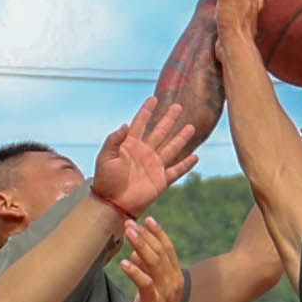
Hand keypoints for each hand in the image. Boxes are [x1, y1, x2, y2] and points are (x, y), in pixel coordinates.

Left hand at [92, 97, 205, 217]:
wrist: (112, 203)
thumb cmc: (106, 181)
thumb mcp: (105, 158)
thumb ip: (114, 140)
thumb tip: (125, 124)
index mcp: (130, 146)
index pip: (140, 124)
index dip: (146, 111)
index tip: (153, 98)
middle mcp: (145, 153)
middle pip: (160, 132)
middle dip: (169, 119)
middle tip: (178, 106)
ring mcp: (154, 166)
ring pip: (171, 148)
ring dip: (181, 138)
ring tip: (191, 127)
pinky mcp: (161, 181)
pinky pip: (176, 171)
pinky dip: (186, 165)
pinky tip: (195, 157)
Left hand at [113, 205, 187, 301]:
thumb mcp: (150, 291)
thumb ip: (146, 271)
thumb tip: (134, 253)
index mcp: (175, 277)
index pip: (168, 249)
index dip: (158, 233)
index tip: (147, 219)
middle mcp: (173, 282)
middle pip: (161, 252)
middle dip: (145, 235)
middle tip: (131, 222)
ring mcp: (165, 293)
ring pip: (154, 263)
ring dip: (141, 246)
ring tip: (129, 232)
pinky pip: (145, 283)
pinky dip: (135, 271)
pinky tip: (124, 263)